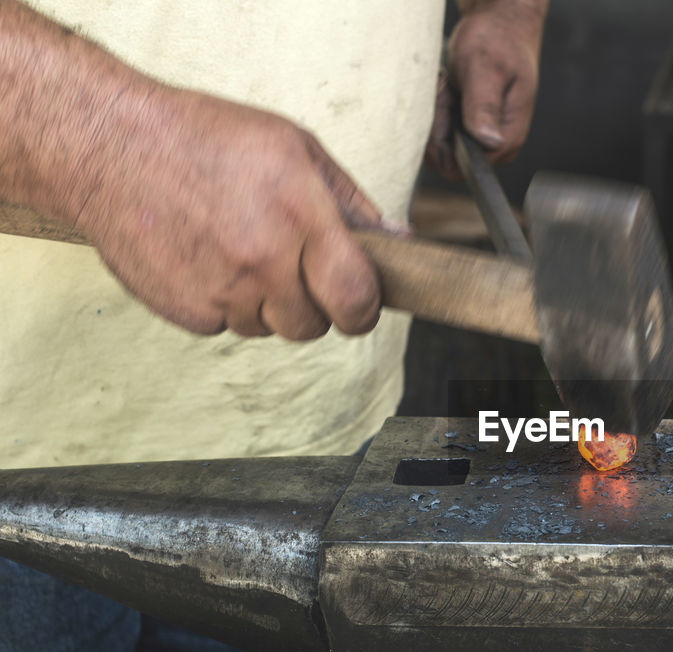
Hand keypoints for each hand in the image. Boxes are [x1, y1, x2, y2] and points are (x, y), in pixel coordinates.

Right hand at [74, 84, 384, 339]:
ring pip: (268, 327)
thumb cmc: (207, 137)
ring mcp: (221, 290)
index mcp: (301, 216)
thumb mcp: (294, 146)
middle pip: (313, 325)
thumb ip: (350, 201)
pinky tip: (204, 256)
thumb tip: (399, 241)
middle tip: (292, 266)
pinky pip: (224, 325)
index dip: (364, 309)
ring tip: (237, 248)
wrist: (107, 144)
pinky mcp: (184, 309)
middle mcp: (263, 259)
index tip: (359, 302)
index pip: (356, 298)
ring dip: (264, 302)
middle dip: (312, 304)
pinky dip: (222, 302)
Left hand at [424, 0, 545, 178]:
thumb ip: (485, 106)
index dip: (444, 138)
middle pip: (448, 159)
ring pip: (440, 146)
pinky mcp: (470, 129)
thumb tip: (487, 141)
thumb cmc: (498, 41)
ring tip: (451, 85)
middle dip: (438, 124)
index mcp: (507, 139)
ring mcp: (483, 139)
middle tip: (450, 88)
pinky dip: (436, 110)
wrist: (501, 24)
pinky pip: (440, 134)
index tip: (449, 101)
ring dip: (435, 114)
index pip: (463, 165)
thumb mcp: (486, 69)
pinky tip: (448, 89)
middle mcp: (496, 146)